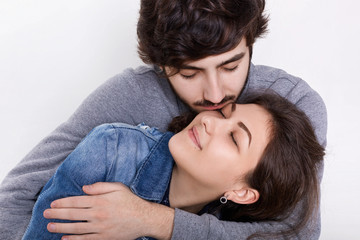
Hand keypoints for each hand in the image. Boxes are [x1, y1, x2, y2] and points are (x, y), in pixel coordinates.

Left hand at [43, 182, 173, 239]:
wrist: (144, 219)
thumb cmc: (130, 201)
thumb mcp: (117, 188)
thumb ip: (100, 186)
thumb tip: (84, 188)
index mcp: (100, 201)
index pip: (75, 202)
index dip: (62, 203)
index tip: (52, 204)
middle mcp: (97, 214)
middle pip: (72, 214)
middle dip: (57, 214)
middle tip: (45, 214)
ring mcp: (100, 228)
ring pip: (76, 228)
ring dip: (61, 228)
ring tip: (50, 227)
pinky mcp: (103, 238)